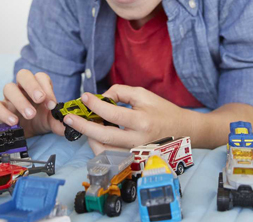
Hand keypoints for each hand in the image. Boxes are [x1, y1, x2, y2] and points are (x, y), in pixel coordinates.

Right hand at [0, 69, 65, 137]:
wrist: (28, 133)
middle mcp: (22, 88)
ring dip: (20, 100)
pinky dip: (3, 113)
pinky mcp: (0, 108)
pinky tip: (14, 122)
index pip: (41, 77)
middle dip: (32, 85)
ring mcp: (9, 97)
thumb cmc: (41, 120)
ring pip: (8, 88)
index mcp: (38, 86)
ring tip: (30, 115)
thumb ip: (59, 122)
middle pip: (23, 75)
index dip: (46, 87)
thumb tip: (68, 125)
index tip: (52, 104)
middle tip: (40, 99)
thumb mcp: (52, 121)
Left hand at [63, 85, 195, 153]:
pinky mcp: (133, 160)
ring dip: (89, 138)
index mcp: (142, 121)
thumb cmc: (163, 111)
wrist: (184, 132)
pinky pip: (110, 156)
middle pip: (103, 136)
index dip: (95, 105)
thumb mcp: (144, 95)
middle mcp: (137, 140)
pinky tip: (96, 135)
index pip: (112, 113)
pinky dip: (99, 146)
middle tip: (69, 118)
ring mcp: (134, 154)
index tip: (84, 97)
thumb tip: (101, 97)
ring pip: (104, 151)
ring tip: (84, 125)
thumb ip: (121, 92)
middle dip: (82, 126)